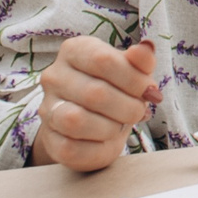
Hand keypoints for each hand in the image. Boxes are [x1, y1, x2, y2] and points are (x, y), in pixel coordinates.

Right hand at [30, 38, 158, 170]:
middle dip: (128, 106)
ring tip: (122, 124)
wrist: (96, 122)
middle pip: (94, 93)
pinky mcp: (50, 139)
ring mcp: (47, 108)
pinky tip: (108, 139)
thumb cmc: (117, 88)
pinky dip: (98, 148)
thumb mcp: (133, 70)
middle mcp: (54, 77)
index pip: (103, 60)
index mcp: (74, 51)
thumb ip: (141, 60)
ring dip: (111, 127)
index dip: (134, 79)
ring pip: (76, 120)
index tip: (150, 90)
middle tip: (140, 111)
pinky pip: (71, 148)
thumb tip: (146, 49)